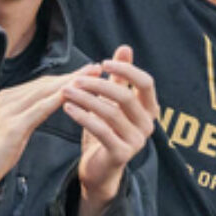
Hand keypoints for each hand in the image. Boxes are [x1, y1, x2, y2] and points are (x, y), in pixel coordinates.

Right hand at [0, 70, 80, 190]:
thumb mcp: (12, 129)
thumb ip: (26, 116)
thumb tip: (43, 108)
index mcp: (8, 98)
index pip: (42, 84)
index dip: (66, 77)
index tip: (86, 72)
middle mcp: (8, 99)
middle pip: (46, 83)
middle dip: (73, 76)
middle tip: (96, 68)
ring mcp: (9, 111)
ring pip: (45, 92)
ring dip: (71, 83)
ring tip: (91, 78)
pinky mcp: (12, 126)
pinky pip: (40, 110)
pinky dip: (57, 100)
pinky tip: (73, 95)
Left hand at [65, 46, 158, 215]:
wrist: (99, 168)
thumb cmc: (107, 130)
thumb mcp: (114, 101)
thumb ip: (121, 77)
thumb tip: (125, 47)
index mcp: (150, 109)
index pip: (146, 82)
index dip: (126, 70)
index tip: (102, 62)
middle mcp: (148, 125)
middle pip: (126, 96)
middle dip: (99, 84)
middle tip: (76, 79)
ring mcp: (137, 141)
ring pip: (110, 113)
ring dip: (86, 99)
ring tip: (66, 91)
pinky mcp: (121, 154)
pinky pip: (101, 130)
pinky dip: (82, 117)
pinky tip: (68, 108)